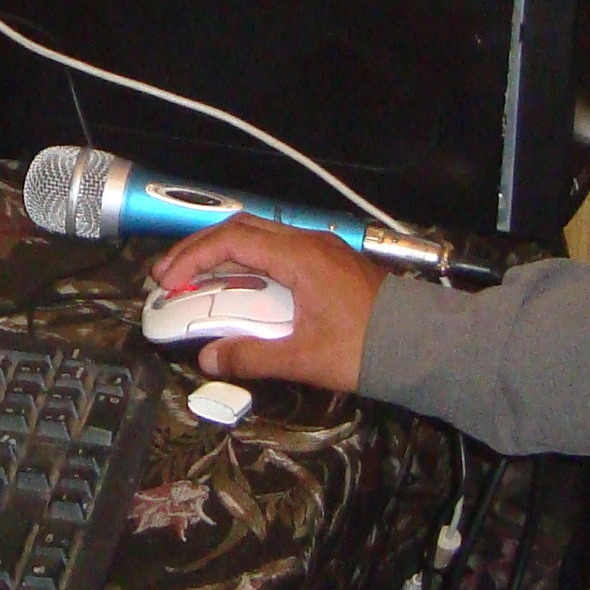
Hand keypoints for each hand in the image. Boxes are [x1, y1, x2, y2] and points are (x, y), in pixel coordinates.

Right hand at [145, 218, 383, 390]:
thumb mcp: (303, 359)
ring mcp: (321, 249)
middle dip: (199, 249)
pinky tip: (238, 284)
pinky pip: (278, 249)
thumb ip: (251, 357)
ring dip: (223, 253)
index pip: (231, 242)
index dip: (192, 258)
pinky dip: (248, 261)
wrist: (421, 344)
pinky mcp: (329, 262)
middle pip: (241, 230)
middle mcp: (308, 243)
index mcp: (299, 258)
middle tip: (169, 276)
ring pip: (260, 236)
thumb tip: (208, 358)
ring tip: (195, 279)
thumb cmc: (365, 349)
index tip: (167, 280)